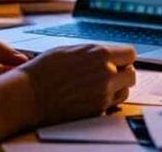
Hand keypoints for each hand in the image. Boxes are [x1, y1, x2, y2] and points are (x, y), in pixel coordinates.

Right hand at [18, 44, 136, 125]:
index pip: (130, 54)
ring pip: (125, 92)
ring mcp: (102, 94)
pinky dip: (105, 102)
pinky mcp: (96, 111)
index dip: (124, 58)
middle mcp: (106, 74)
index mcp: (100, 54)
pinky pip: (111, 106)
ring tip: (100, 86)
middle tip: (110, 74)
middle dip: (123, 73)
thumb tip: (106, 54)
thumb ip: (93, 53)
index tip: (118, 60)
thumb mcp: (71, 50)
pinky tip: (91, 97)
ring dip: (117, 89)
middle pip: (132, 74)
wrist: (29, 94)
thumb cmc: (44, 70)